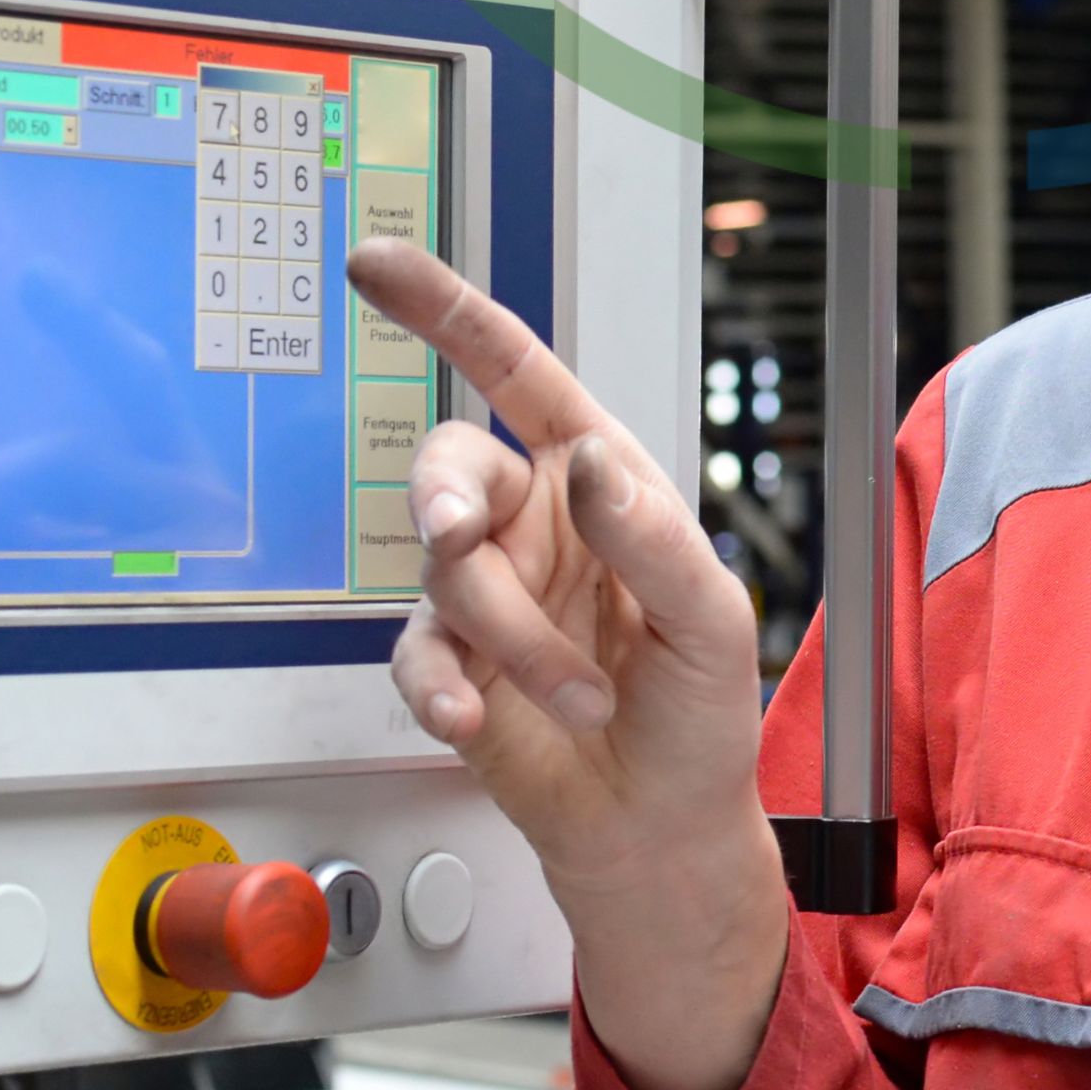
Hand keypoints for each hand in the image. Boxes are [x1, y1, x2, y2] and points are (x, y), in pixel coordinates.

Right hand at [347, 236, 788, 1089]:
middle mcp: (534, 526)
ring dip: (505, 636)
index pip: (520, 377)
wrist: (659, 825)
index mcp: (601, 486)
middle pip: (449, 470)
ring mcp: (486, 594)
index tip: (380, 264)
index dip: (450, 314)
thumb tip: (588, 466)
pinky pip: (413, 653)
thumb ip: (652, 540)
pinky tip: (475, 720)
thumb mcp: (711, 622)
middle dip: (447, 506)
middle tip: (460, 544)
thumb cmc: (698, 713)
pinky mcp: (450, 665)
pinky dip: (440, 687)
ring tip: (576, 695)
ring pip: (442, 572)